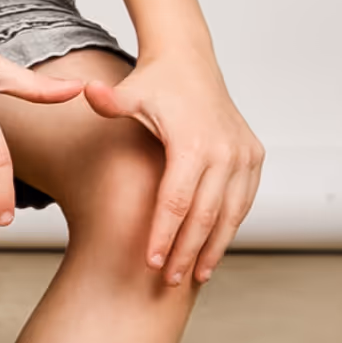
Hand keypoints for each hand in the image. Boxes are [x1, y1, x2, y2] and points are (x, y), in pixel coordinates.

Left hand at [85, 54, 262, 285]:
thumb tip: (87, 92)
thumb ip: (108, 102)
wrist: (189, 62)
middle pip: (204, 215)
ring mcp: (243, 155)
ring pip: (230, 213)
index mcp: (193, 143)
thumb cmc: (152, 83)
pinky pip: (243, 200)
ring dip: (214, 247)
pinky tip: (214, 247)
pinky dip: (229, 226)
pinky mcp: (254, 156)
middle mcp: (225, 152)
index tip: (151, 263)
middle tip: (169, 281)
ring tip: (195, 275)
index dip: (163, 235)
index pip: (176, 201)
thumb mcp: (128, 92)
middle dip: (186, 251)